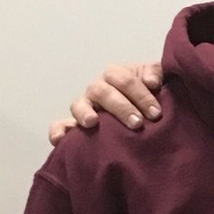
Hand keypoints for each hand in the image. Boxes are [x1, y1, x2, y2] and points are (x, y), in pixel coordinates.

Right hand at [47, 62, 163, 145]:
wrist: (143, 113)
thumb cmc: (149, 95)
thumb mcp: (155, 80)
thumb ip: (155, 74)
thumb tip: (151, 81)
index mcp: (115, 76)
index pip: (124, 79)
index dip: (140, 94)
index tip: (155, 113)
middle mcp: (98, 89)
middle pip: (103, 92)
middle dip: (121, 107)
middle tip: (137, 123)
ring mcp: (85, 106)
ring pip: (79, 104)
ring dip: (85, 113)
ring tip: (92, 122)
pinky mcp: (76, 124)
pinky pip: (61, 125)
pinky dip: (58, 130)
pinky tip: (59, 140)